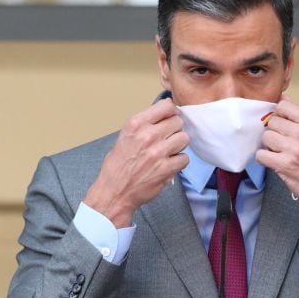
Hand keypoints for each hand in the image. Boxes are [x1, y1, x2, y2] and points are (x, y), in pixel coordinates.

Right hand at [84, 98, 189, 226]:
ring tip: (169, 151)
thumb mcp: (125, 136)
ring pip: (184, 138)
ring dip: (179, 145)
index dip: (171, 112)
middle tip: (168, 138)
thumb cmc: (118, 165)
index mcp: (136, 124)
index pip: (166, 106)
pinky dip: (179, 162)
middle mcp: (147, 136)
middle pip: (178, 121)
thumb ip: (145, 124)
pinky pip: (185, 158)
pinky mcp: (165, 169)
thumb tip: (166, 114)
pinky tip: (169, 164)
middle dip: (175, 129)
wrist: (114, 191)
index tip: (169, 118)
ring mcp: (157, 152)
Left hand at [256, 98, 298, 206]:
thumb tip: (284, 99)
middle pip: (272, 121)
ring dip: (270, 145)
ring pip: (266, 137)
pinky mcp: (285, 164)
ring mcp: (294, 148)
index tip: (282, 123)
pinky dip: (265, 159)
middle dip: (275, 131)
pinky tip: (274, 161)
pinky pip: (261, 155)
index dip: (280, 114)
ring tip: (280, 151)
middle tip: (283, 141)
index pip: (283, 105)